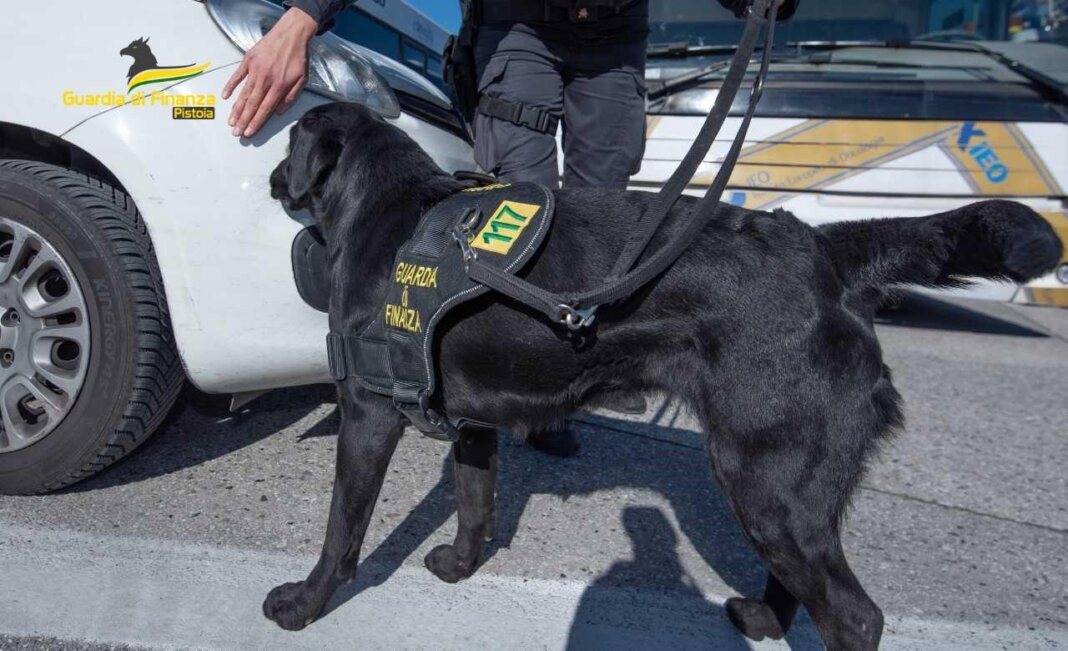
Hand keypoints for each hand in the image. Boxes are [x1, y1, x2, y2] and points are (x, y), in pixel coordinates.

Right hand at [222, 7, 317, 136]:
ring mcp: (255, 69)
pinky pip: (237, 76)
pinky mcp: (248, 60)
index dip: (256, 122)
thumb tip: (278, 112)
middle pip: (252, 104)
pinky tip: (225, 97)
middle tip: (236, 133)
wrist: (291, 33)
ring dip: (236, 109)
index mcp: (279, 86)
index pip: (265, 109)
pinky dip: (230, 86)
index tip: (249, 133)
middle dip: (243, 120)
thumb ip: (291, 97)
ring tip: (231, 121)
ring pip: (243, 93)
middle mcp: (265, 79)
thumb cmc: (298, 57)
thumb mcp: (302, 79)